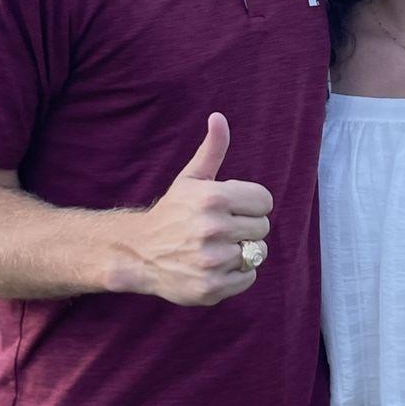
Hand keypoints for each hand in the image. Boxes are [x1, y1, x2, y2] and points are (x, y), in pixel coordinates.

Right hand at [128, 113, 272, 306]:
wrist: (139, 253)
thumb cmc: (172, 212)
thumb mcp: (191, 178)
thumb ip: (212, 149)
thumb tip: (219, 117)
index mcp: (213, 197)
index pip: (265, 201)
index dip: (251, 203)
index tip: (233, 207)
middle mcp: (213, 228)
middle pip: (262, 227)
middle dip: (246, 226)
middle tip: (222, 228)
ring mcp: (212, 261)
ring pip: (256, 253)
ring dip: (241, 250)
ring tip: (217, 246)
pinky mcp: (211, 288)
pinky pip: (249, 277)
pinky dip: (237, 274)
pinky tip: (215, 266)